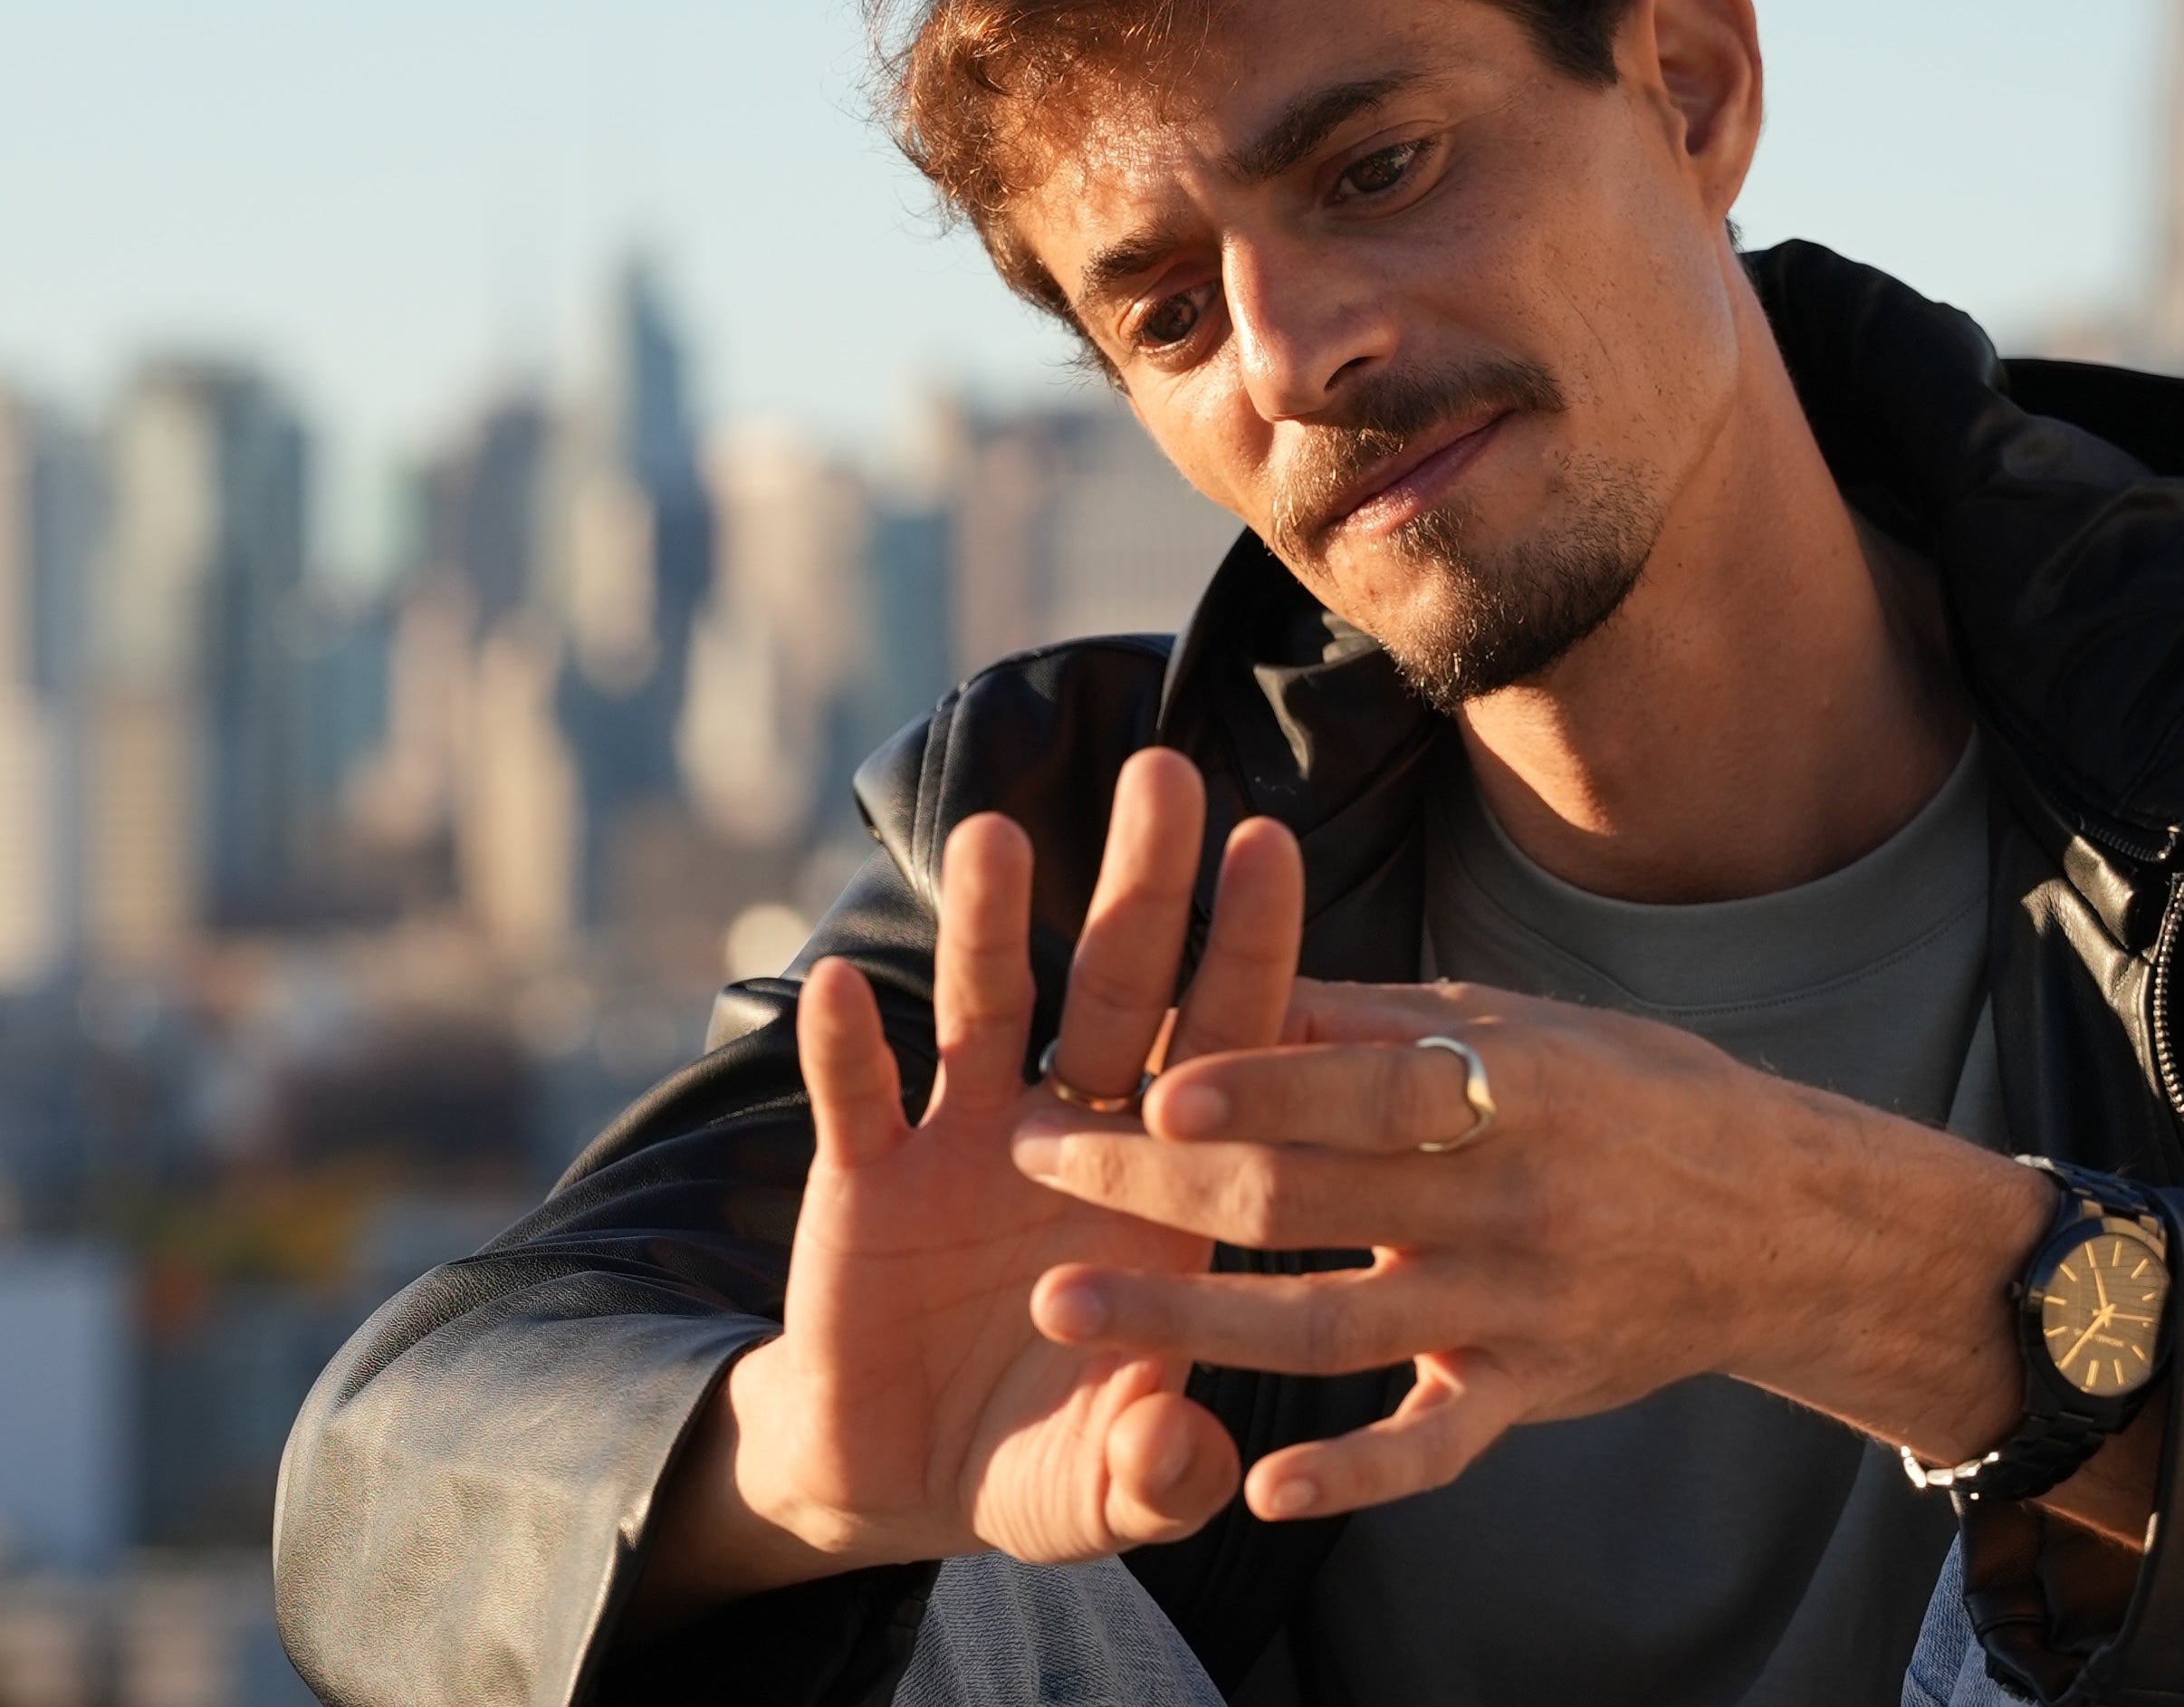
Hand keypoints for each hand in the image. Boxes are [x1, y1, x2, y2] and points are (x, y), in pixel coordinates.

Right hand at [635, 750, 1303, 1623]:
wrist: (900, 1477)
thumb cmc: (1039, 1460)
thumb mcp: (1106, 1486)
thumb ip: (1156, 1475)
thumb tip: (1193, 1459)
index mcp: (1165, 1190)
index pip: (1223, 1051)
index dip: (1246, 955)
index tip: (1271, 846)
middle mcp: (1072, 1139)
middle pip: (1115, 994)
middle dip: (1140, 889)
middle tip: (1164, 770)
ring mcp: (962, 1148)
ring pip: (982, 1015)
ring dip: (985, 931)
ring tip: (992, 838)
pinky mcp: (863, 1181)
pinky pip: (856, 1102)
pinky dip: (845, 1051)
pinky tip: (838, 986)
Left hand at [1012, 979, 2133, 1533]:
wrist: (1783, 1219)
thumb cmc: (1631, 1093)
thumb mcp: (1523, 1027)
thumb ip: (1383, 1020)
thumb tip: (1244, 982)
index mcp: (1503, 1087)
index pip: (1358, 1086)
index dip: (1252, 1086)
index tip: (1140, 1080)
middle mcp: (1504, 1198)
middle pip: (1306, 1200)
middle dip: (1157, 1186)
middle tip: (1033, 1163)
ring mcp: (1515, 1304)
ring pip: (1332, 1328)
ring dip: (1193, 1324)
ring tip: (1069, 1312)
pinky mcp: (1528, 1391)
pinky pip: (1433, 1447)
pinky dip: (1352, 1474)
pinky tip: (1260, 1485)